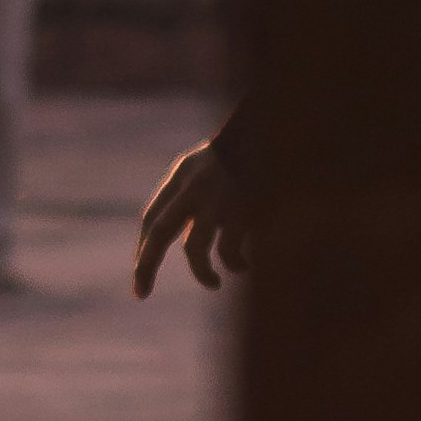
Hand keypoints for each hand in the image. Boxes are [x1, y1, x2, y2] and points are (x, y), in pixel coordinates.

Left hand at [133, 141, 248, 298]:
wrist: (280, 129)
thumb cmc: (253, 146)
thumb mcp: (214, 160)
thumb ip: (198, 187)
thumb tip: (195, 230)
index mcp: (183, 173)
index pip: (152, 216)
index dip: (144, 247)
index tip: (141, 269)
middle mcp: (193, 187)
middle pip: (158, 233)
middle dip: (146, 265)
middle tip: (140, 291)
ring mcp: (215, 200)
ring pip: (194, 249)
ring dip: (201, 273)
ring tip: (213, 284)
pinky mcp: (240, 211)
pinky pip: (229, 252)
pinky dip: (234, 263)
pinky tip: (243, 266)